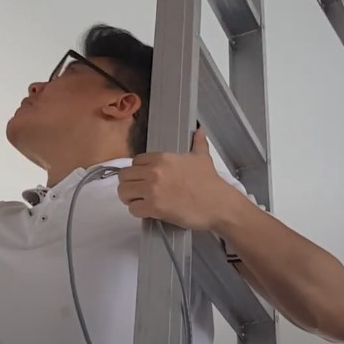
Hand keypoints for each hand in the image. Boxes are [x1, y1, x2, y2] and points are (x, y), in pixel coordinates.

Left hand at [117, 128, 240, 230]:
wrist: (219, 204)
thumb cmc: (211, 183)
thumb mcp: (203, 158)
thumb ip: (197, 143)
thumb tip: (200, 131)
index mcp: (162, 158)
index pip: (135, 162)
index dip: (138, 172)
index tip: (144, 178)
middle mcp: (154, 171)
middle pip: (124, 176)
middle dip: (129, 185)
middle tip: (138, 192)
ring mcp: (152, 189)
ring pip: (123, 192)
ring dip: (129, 198)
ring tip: (140, 202)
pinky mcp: (154, 207)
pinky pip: (133, 209)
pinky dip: (137, 211)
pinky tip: (147, 212)